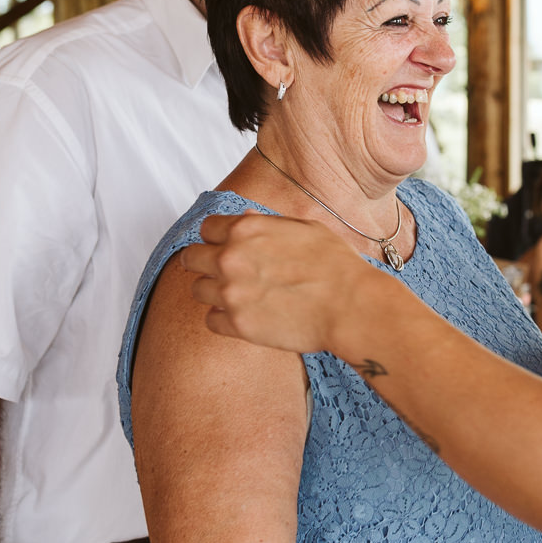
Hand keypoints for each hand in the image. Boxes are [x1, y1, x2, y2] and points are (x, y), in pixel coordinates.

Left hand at [183, 213, 397, 353]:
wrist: (350, 305)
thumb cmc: (335, 265)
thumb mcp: (305, 228)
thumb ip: (268, 223)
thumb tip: (246, 218)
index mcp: (245, 230)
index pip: (207, 228)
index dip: (217, 237)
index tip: (225, 246)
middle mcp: (230, 259)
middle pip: (191, 258)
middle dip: (204, 263)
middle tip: (223, 272)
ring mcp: (230, 293)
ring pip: (198, 290)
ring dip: (214, 291)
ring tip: (238, 295)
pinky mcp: (237, 325)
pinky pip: (211, 321)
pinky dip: (223, 319)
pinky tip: (245, 315)